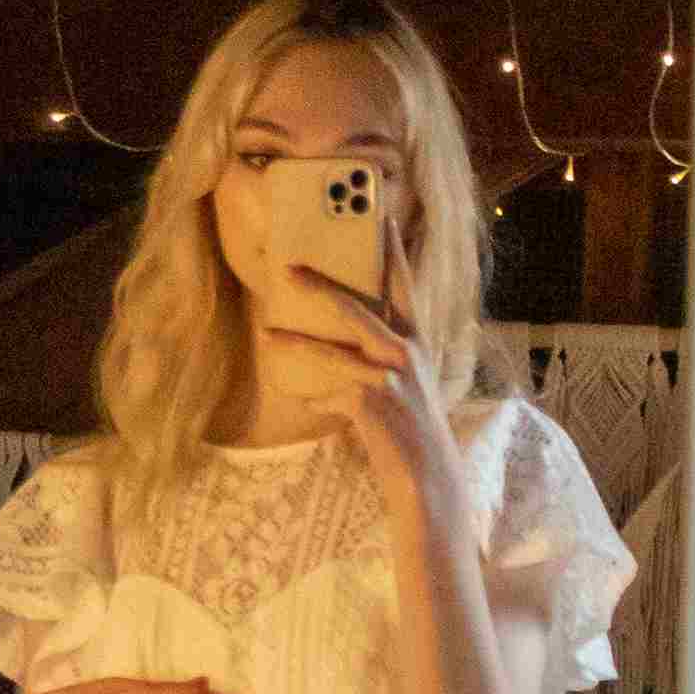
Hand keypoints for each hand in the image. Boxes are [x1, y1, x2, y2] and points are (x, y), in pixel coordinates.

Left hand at [278, 261, 455, 478]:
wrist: (428, 480)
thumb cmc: (412, 436)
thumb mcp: (400, 395)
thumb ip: (368, 378)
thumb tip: (318, 391)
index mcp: (418, 343)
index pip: (405, 286)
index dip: (393, 251)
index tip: (381, 213)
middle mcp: (408, 353)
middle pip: (359, 306)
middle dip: (323, 285)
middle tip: (289, 267)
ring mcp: (390, 377)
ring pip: (335, 348)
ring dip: (297, 341)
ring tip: (266, 332)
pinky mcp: (371, 402)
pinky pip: (329, 394)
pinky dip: (316, 400)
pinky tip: (309, 404)